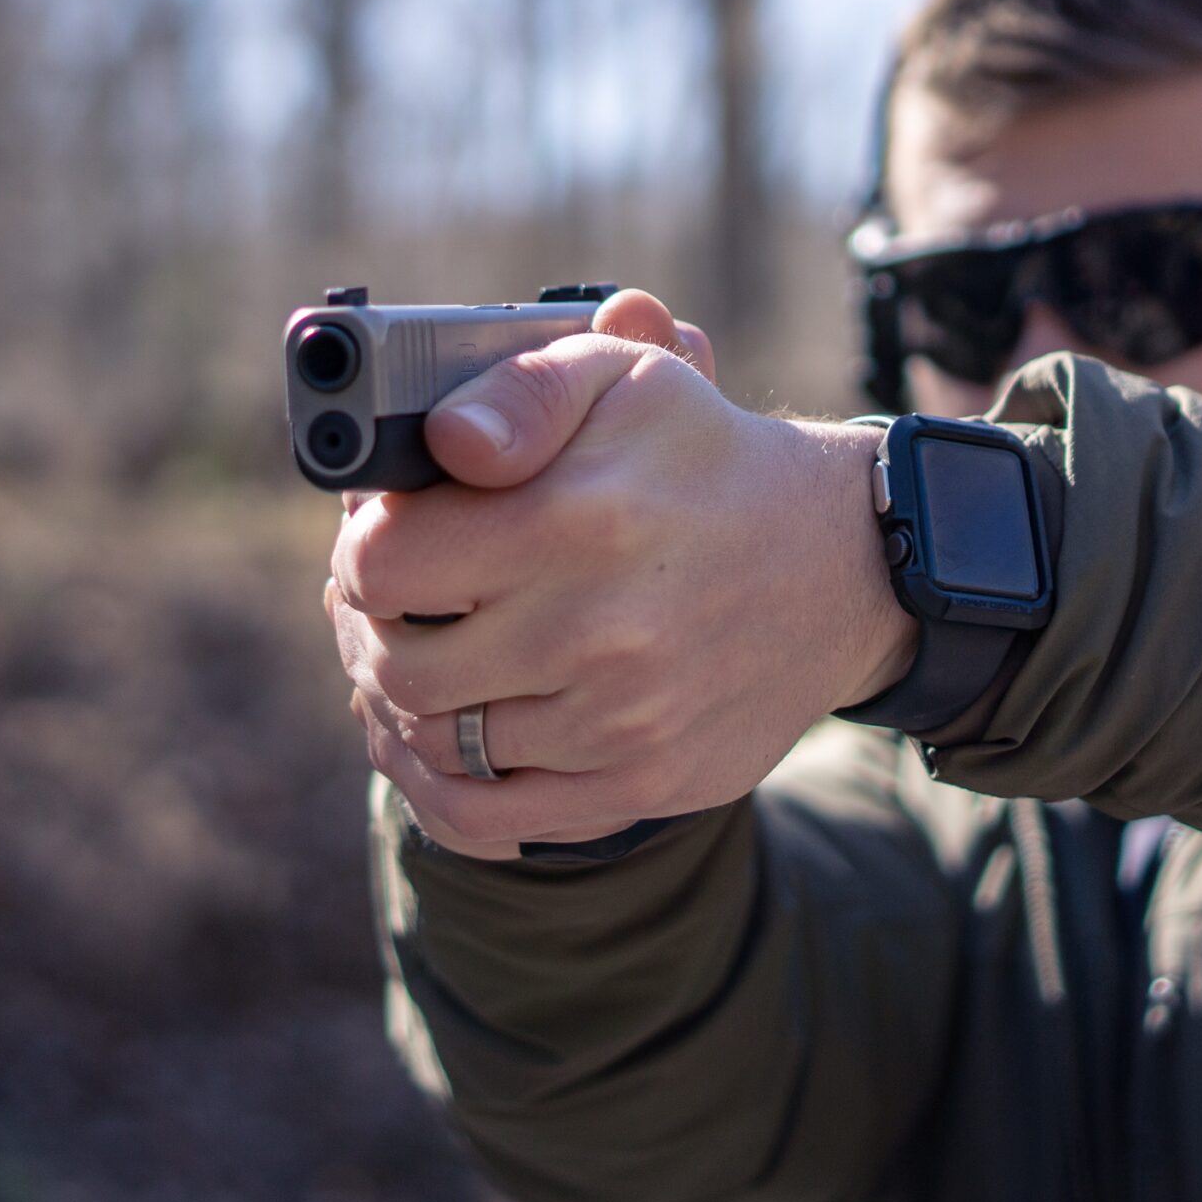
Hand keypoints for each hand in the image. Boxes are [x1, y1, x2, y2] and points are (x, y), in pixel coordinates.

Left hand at [326, 289, 917, 857]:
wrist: (842, 566)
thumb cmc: (704, 461)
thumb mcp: (623, 380)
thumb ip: (518, 389)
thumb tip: (442, 444)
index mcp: (578, 520)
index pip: (385, 564)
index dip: (359, 549)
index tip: (377, 536)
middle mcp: (598, 630)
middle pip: (398, 663)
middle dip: (366, 629)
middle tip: (374, 604)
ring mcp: (620, 721)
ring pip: (436, 744)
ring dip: (398, 703)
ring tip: (409, 655)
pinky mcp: (641, 783)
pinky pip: (487, 820)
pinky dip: (432, 789)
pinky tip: (426, 742)